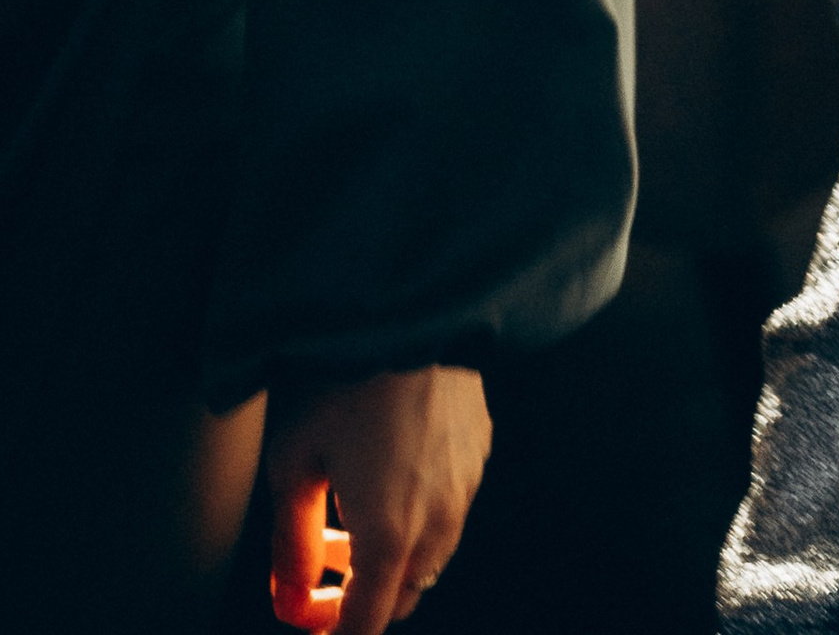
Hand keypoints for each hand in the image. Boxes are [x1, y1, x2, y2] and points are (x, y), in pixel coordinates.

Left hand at [267, 367, 488, 633]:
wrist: (411, 306)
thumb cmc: (342, 380)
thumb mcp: (295, 463)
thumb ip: (291, 544)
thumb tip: (290, 599)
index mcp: (391, 536)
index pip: (367, 625)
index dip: (332, 634)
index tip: (307, 618)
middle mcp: (439, 521)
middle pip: (403, 596)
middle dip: (359, 596)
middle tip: (319, 567)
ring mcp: (466, 484)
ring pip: (430, 554)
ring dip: (388, 556)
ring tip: (347, 516)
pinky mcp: (479, 450)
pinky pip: (450, 508)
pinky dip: (417, 515)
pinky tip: (387, 471)